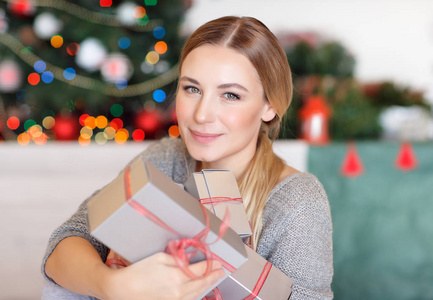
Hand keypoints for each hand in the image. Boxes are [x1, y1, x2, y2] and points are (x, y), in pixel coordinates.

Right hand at [102, 252, 224, 299]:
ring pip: (197, 293)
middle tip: (221, 271)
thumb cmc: (139, 271)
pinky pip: (189, 299)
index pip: (201, 269)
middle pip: (202, 283)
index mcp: (177, 276)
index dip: (211, 265)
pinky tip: (199, 289)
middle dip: (213, 276)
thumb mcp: (159, 258)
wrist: (123, 290)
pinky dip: (197, 293)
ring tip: (213, 279)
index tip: (218, 261)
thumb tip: (190, 260)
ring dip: (207, 285)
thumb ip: (178, 259)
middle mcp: (179, 291)